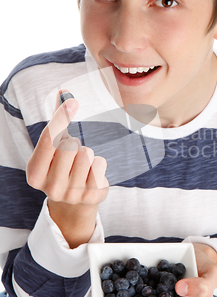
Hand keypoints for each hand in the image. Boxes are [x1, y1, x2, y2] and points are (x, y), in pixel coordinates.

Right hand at [26, 91, 108, 247]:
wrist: (73, 204)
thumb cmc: (61, 167)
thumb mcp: (52, 149)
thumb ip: (56, 122)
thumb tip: (63, 92)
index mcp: (34, 174)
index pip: (48, 140)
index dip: (60, 117)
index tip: (71, 100)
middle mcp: (51, 187)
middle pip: (69, 145)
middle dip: (73, 144)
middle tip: (70, 157)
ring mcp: (73, 194)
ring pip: (86, 153)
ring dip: (86, 154)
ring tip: (81, 166)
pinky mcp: (93, 195)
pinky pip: (101, 163)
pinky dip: (98, 163)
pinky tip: (91, 174)